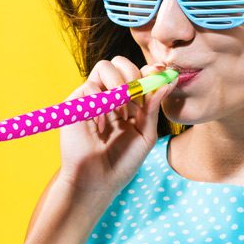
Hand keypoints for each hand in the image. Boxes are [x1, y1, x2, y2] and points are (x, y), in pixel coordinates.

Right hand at [55, 56, 174, 204]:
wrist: (98, 181)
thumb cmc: (122, 162)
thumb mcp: (145, 134)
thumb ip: (153, 107)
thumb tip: (168, 81)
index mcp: (129, 102)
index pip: (138, 74)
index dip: (150, 70)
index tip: (161, 72)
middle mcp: (110, 96)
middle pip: (119, 62)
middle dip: (132, 74)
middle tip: (137, 98)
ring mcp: (92, 99)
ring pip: (103, 67)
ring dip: (118, 84)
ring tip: (122, 110)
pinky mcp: (76, 104)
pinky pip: (89, 86)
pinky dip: (100, 102)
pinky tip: (103, 124)